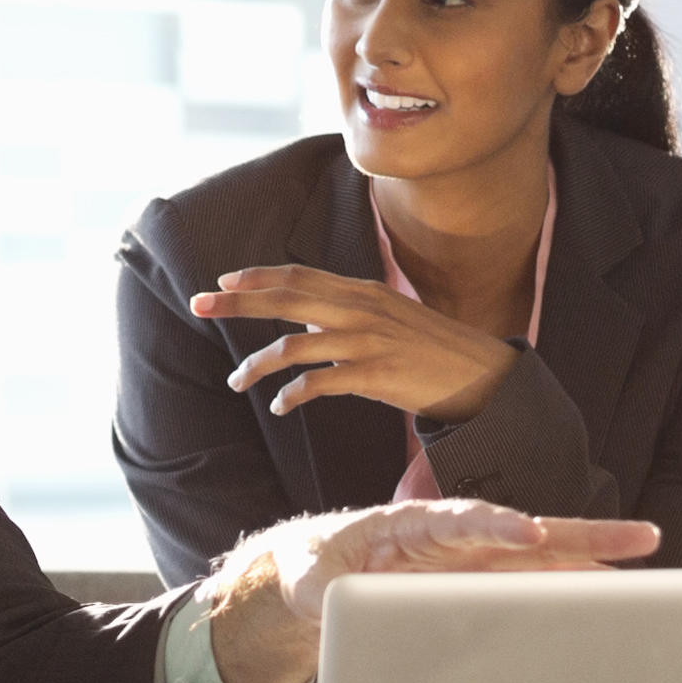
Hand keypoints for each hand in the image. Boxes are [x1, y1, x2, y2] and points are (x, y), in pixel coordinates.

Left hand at [187, 264, 522, 424]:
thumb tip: (306, 318)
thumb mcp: (391, 316)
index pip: (299, 276)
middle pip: (286, 298)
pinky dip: (293, 395)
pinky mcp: (375, 376)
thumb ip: (348, 311)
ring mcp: (367, 342)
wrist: (483, 376)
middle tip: (198, 305)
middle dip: (237, 302)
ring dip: (257, 365)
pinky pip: (319, 384)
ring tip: (235, 381)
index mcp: (362, 291)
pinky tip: (280, 406)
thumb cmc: (433, 350)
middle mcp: (361, 309)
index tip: (221, 281)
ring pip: (294, 346)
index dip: (257, 277)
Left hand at [196, 497, 661, 682]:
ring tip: (645, 557)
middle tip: (638, 537)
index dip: (495, 526)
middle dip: (580, 534)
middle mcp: (456, 538)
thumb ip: (316, 591)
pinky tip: (610, 596)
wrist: (320, 575)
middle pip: (526, 531)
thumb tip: (328, 605)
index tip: (526, 533)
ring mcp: (475, 562)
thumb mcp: (307, 580)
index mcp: (412, 526)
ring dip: (592, 562)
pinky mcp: (481, 585)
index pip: (463, 521)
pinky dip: (570, 590)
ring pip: (542, 559)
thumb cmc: (316, 570)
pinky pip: (532, 586)